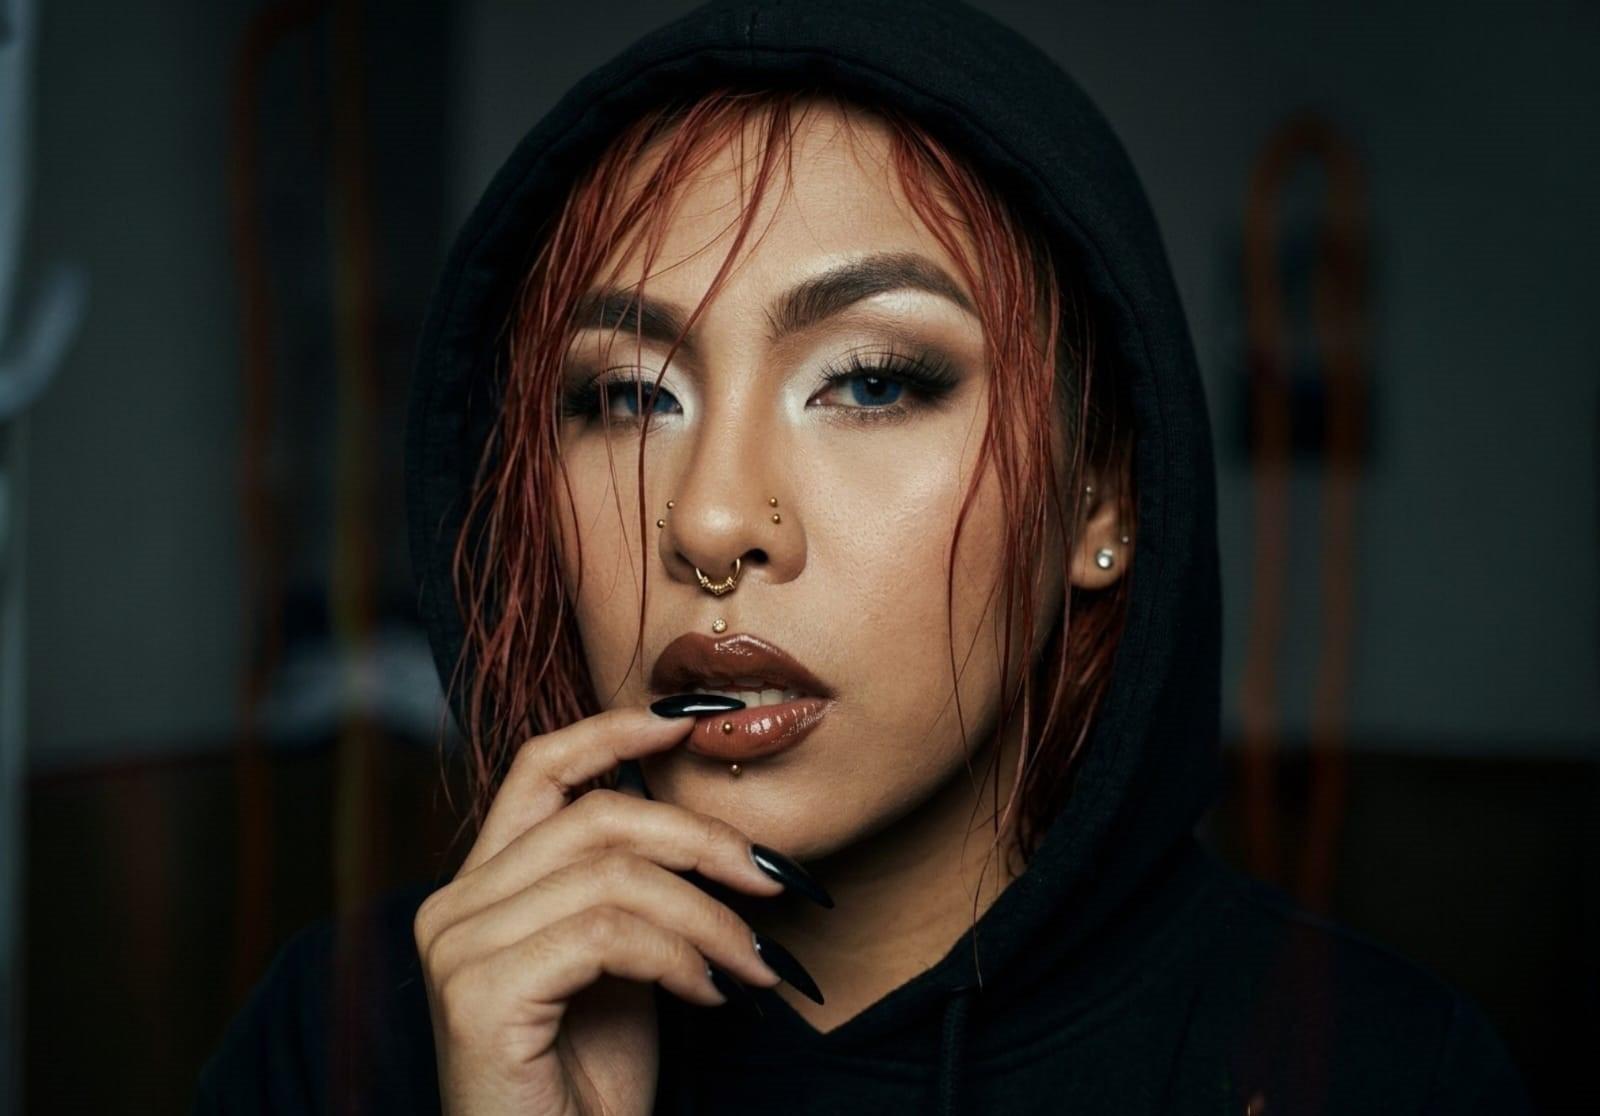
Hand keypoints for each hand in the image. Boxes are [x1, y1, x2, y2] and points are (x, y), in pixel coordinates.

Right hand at [413, 706, 798, 1115]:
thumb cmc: (590, 1081)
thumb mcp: (624, 960)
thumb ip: (636, 887)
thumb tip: (715, 823)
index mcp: (482, 884)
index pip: (539, 767)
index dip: (616, 730)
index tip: (695, 723)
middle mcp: (454, 904)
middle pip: (594, 815)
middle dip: (700, 839)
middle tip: (772, 881)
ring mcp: (457, 947)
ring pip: (610, 874)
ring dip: (706, 915)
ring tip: (752, 964)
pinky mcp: (479, 993)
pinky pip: (606, 933)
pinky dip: (678, 956)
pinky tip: (709, 996)